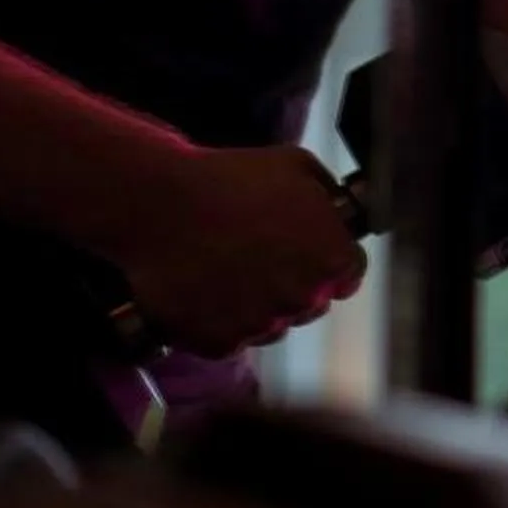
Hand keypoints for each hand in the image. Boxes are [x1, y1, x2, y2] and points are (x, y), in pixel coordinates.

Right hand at [109, 146, 368, 356]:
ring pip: (272, 324)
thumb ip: (327, 195)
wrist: (158, 204)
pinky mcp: (220, 342)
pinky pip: (231, 339)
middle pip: (311, 302)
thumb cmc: (228, 179)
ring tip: (226, 271)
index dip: (327, 260)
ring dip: (258, 306)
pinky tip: (203, 290)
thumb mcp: (295, 165)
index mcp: (332, 258)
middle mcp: (303, 298)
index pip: (348, 274)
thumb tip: (335, 209)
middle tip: (258, 258)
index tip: (305, 252)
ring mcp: (262, 325)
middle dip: (293, 283)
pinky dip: (219, 322)